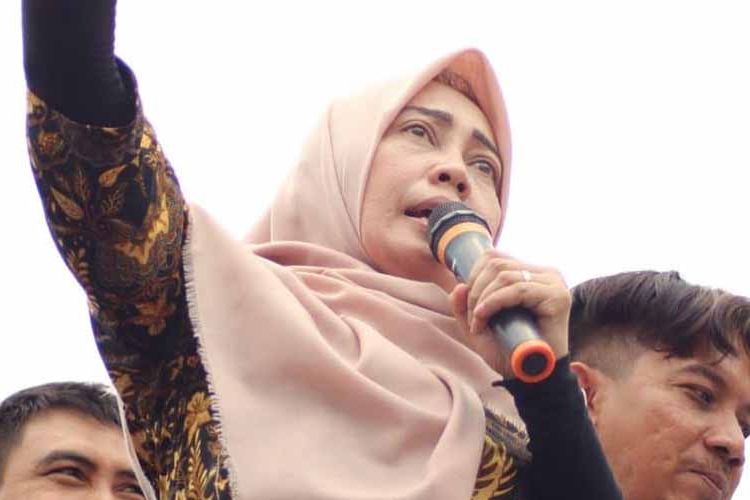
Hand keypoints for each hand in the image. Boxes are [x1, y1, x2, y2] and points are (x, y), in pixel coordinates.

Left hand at [449, 250, 570, 376]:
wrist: (532, 378)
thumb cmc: (508, 352)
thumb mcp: (478, 326)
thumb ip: (464, 307)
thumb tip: (458, 286)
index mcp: (530, 274)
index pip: (494, 257)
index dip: (473, 277)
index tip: (469, 307)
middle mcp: (545, 274)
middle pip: (496, 264)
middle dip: (475, 291)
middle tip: (472, 319)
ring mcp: (554, 284)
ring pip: (504, 275)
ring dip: (482, 299)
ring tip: (477, 323)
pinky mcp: (558, 297)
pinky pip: (518, 289)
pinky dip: (494, 302)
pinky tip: (483, 317)